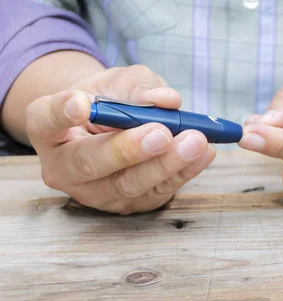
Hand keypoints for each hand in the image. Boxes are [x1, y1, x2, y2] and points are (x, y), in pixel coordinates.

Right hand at [26, 65, 215, 213]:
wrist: (116, 129)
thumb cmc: (110, 101)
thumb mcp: (118, 83)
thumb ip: (137, 87)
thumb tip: (166, 100)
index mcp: (49, 130)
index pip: (45, 121)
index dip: (61, 113)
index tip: (80, 103)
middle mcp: (65, 168)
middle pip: (91, 163)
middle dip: (128, 149)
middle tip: (160, 133)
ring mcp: (97, 192)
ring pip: (129, 184)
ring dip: (167, 164)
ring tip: (196, 141)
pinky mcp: (131, 204)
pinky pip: (159, 191)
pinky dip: (185, 171)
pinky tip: (204, 154)